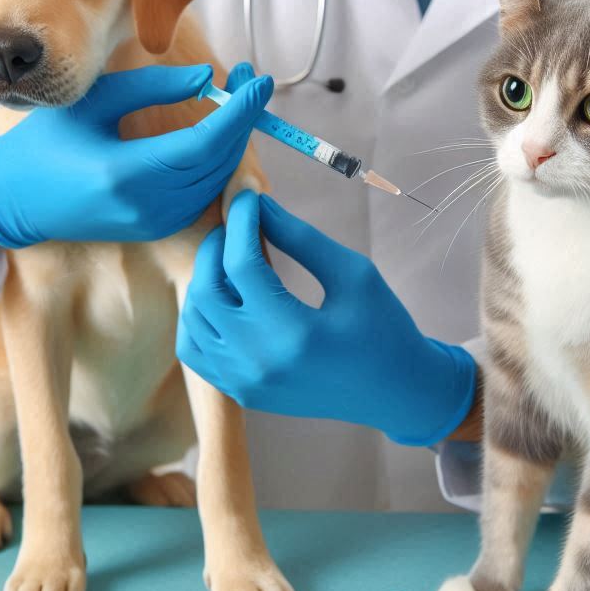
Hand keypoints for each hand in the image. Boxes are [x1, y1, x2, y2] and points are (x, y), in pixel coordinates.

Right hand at [0, 64, 272, 248]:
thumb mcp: (95, 101)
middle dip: (243, 119)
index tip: (259, 81)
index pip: (204, 142)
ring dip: (234, 140)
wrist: (15, 200)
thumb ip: (152, 87)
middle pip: (218, 162)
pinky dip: (217, 163)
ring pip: (217, 180)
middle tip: (251, 79)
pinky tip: (218, 132)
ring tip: (237, 99)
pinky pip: (203, 193)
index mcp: (126, 172)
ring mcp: (153, 221)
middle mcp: (146, 205)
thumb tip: (207, 79)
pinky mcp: (157, 228)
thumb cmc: (47, 141)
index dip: (239, 111)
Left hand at [177, 191, 476, 445]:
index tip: (249, 197)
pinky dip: (199, 318)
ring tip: (232, 258)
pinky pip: (196, 350)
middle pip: (207, 290)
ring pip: (194, 320)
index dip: (242, 221)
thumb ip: (301, 238)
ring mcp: (245, 383)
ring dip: (204, 279)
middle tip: (238, 225)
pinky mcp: (242, 393)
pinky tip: (224, 297)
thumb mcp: (353, 274)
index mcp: (293, 333)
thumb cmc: (383, 328)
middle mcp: (259, 363)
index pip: (242, 265)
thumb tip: (260, 205)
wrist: (395, 393)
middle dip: (216, 247)